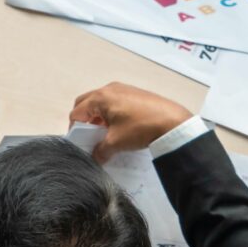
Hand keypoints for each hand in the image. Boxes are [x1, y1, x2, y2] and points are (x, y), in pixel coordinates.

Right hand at [68, 81, 190, 161]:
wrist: (172, 121)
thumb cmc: (139, 128)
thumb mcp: (116, 142)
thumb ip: (100, 150)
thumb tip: (94, 158)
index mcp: (100, 98)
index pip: (77, 113)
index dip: (74, 129)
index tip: (80, 143)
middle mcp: (109, 89)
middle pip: (86, 103)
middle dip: (84, 119)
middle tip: (89, 135)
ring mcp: (122, 88)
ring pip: (100, 101)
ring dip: (97, 115)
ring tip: (105, 132)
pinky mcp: (134, 92)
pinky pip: (114, 100)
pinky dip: (110, 111)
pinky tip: (120, 125)